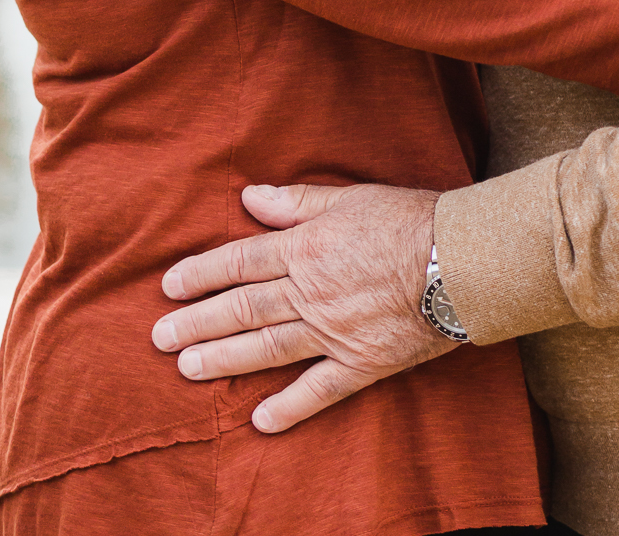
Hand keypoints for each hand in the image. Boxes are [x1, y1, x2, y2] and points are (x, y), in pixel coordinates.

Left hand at [151, 182, 452, 431]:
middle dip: (198, 322)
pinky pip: (318, 390)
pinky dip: (289, 406)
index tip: (170, 286)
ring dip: (224, 360)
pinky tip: (259, 420)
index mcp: (307, 247)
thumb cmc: (408, 220)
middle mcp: (310, 292)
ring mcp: (333, 331)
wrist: (459, 261)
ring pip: (267, 347)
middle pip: (243, 307)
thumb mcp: (349, 197)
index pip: (241, 260)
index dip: (202, 273)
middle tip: (159, 338)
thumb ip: (296, 203)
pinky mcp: (361, 362)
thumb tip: (250, 198)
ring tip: (187, 370)